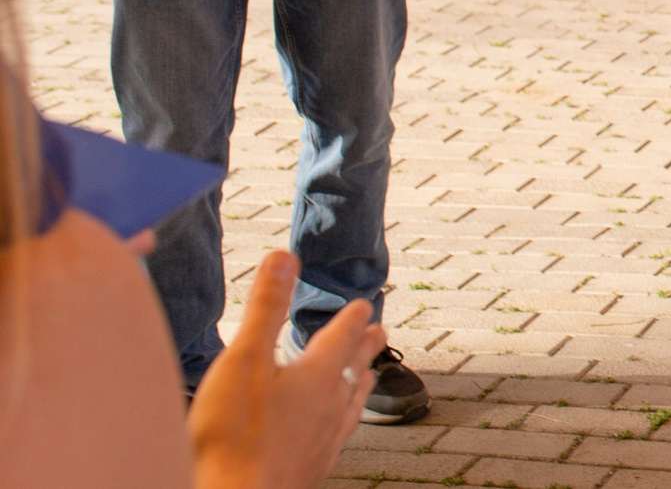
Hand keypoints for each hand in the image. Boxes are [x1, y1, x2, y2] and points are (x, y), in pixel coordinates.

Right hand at [187, 251, 383, 488]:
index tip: (365, 306)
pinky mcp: (310, 472)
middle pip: (353, 371)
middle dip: (365, 350)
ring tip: (366, 380)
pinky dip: (340, 425)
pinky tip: (331, 437)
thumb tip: (284, 257)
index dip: (351, 318)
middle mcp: (329, 409)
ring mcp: (323, 444)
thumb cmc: (234, 436)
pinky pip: (335, 440)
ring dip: (358, 388)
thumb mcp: (243, 361)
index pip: (340, 337)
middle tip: (382, 335)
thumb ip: (265, 310)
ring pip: (349, 407)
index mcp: (316, 377)